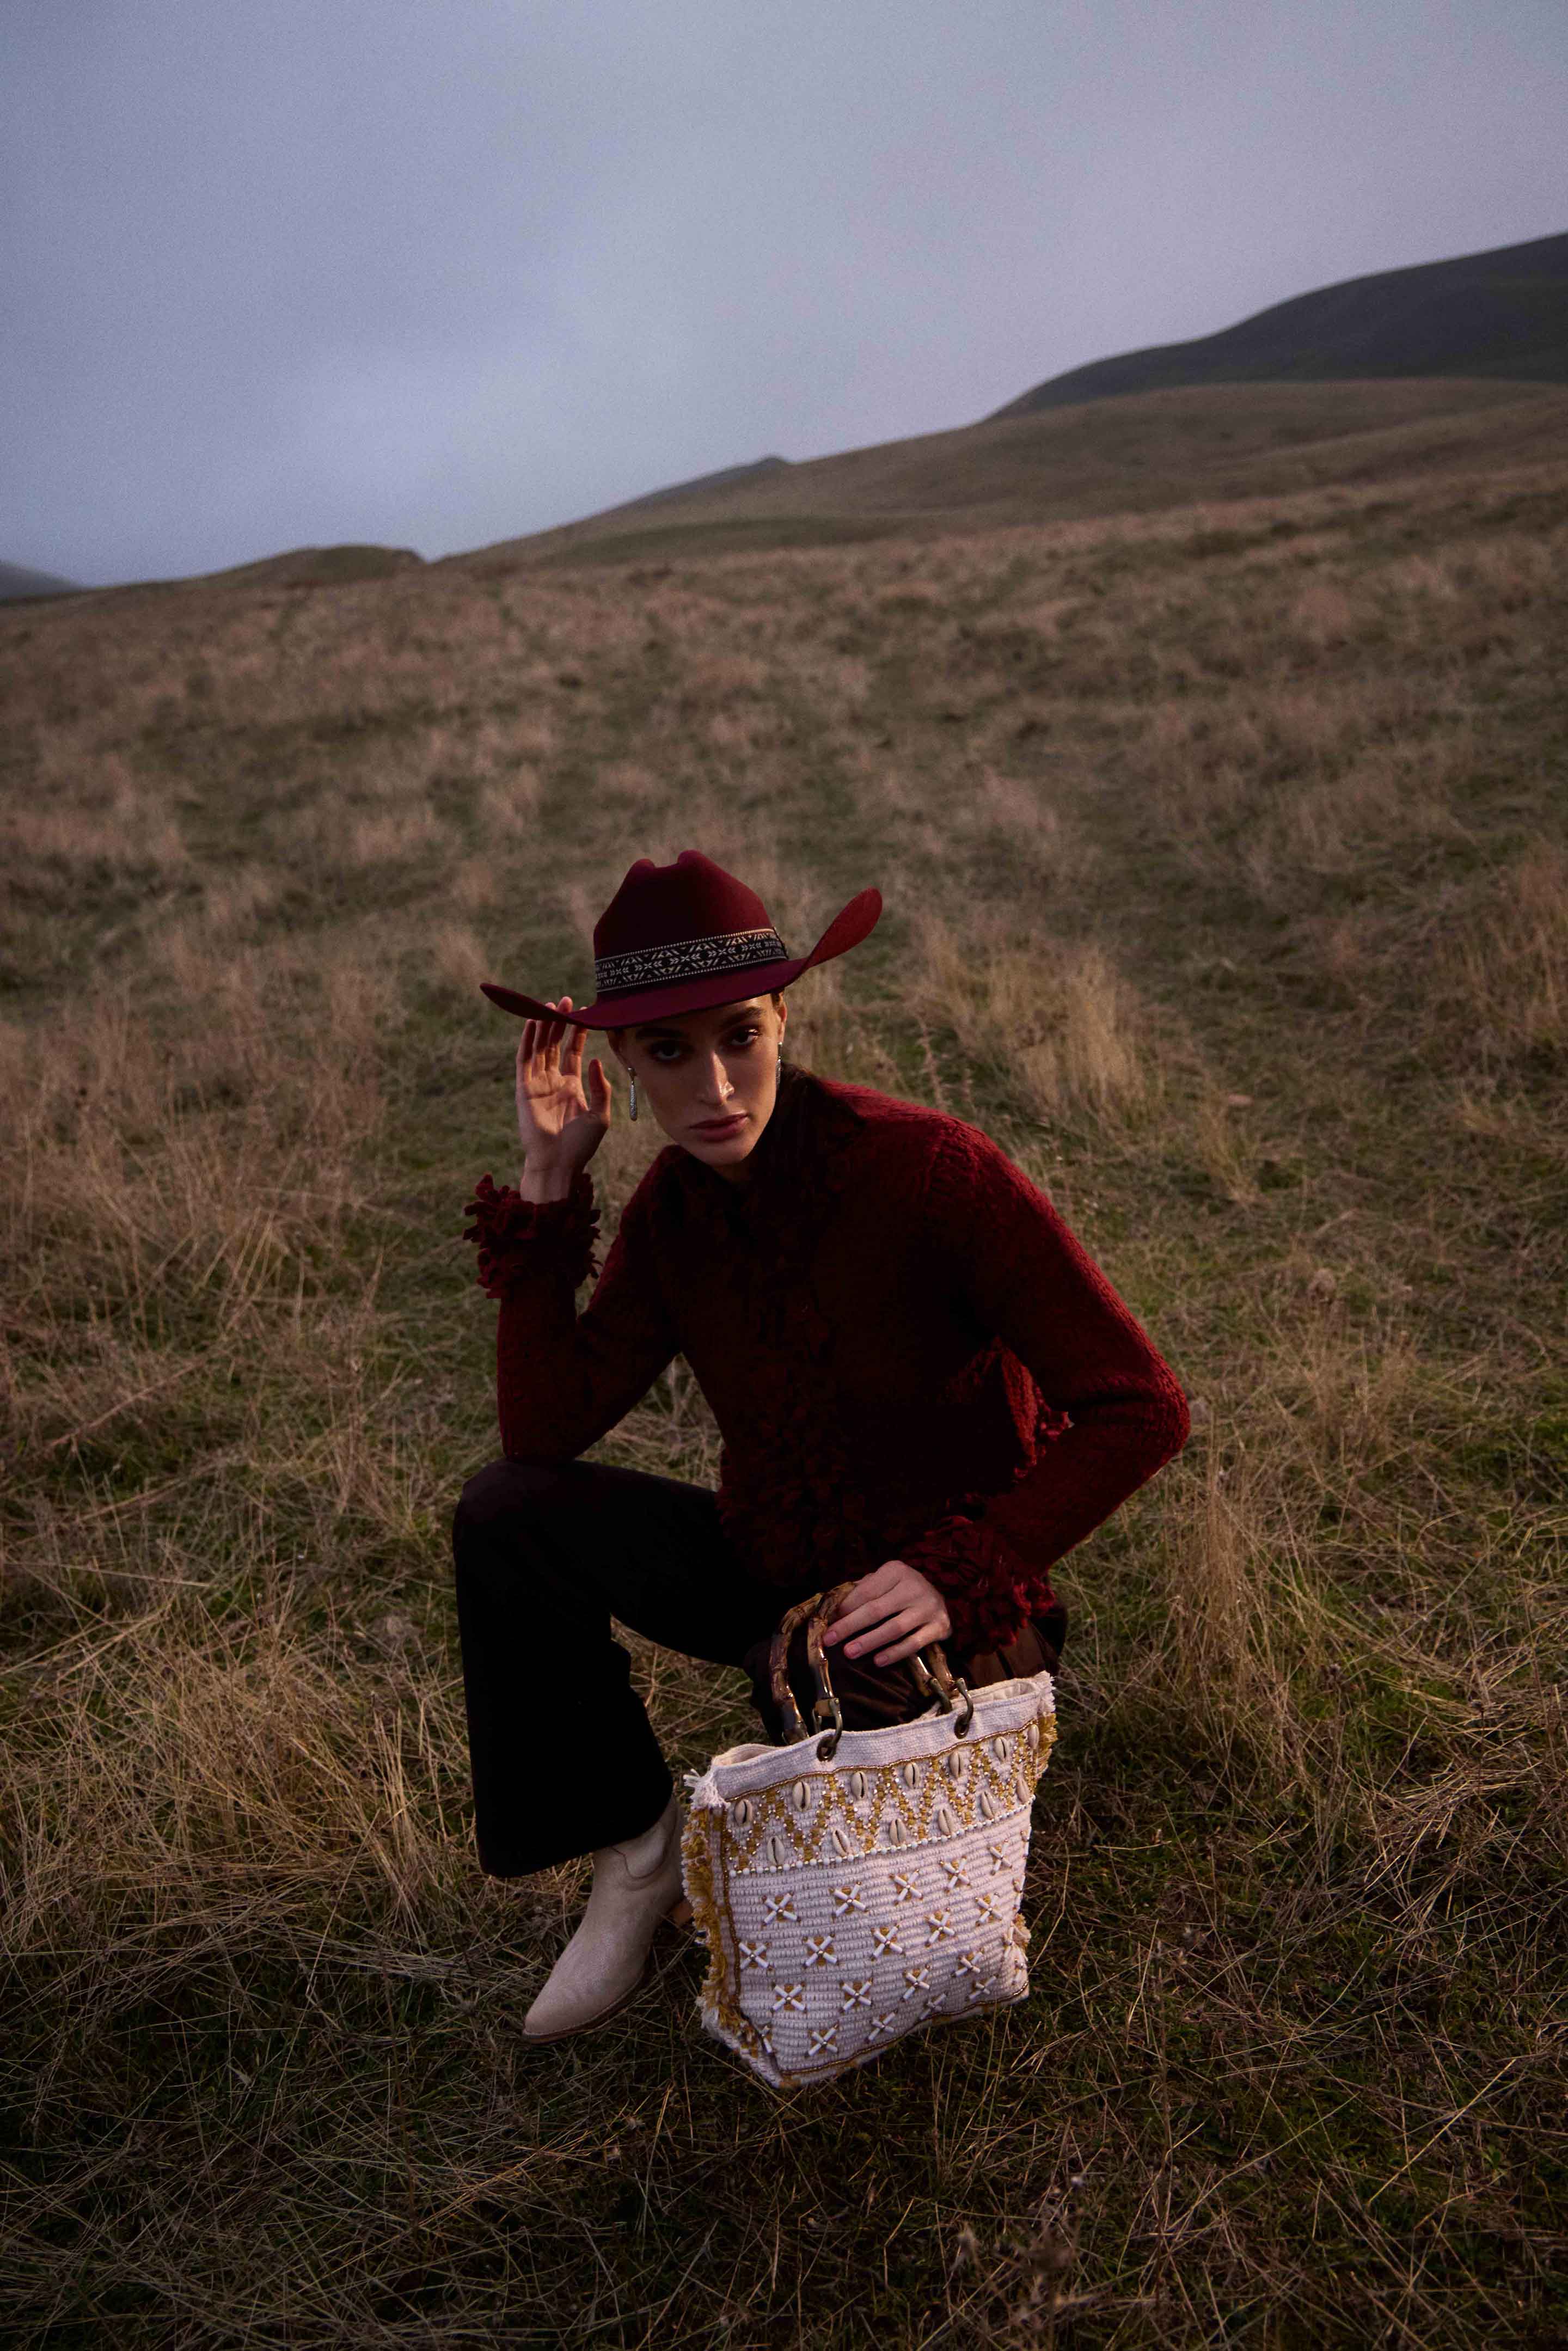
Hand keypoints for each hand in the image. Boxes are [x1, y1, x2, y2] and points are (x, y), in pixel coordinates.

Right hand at [515, 996, 611, 1188]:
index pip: (573, 1051)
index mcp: (572, 1085)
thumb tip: (596, 1060)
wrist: (558, 1165)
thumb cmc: (580, 1146)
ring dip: (543, 1026)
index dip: (578, 1032)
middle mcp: (553, 1081)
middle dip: (560, 1022)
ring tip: (550, 1005)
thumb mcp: (600, 1115)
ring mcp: (537, 1084)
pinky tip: (531, 1023)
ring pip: (539, 1048)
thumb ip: (600, 1088)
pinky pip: (524, 1060)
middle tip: (567, 1001)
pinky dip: (527, 1041)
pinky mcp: (524, 1089)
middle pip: (555, 1044)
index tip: (586, 1013)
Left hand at [822, 1559, 950, 1667]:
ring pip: (894, 1628)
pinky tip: (878, 1661)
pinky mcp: (940, 1626)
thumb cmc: (901, 1591)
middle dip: (850, 1626)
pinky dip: (895, 1653)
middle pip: (876, 1609)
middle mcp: (914, 1586)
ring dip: (869, 1642)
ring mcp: (929, 1607)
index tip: (828, 1623)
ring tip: (849, 1652)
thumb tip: (832, 1610)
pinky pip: (914, 1643)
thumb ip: (860, 1592)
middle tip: (829, 1640)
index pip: (866, 1592)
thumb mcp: (883, 1583)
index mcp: (896, 1571)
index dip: (845, 1609)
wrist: (940, 1599)